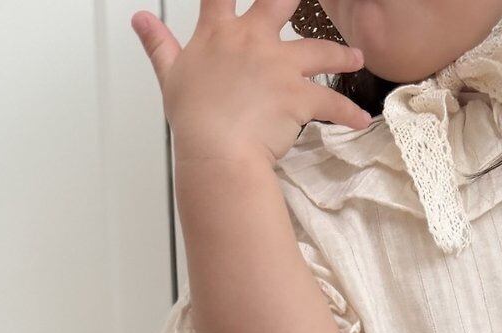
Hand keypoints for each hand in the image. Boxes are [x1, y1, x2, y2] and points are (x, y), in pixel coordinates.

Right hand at [131, 0, 371, 168]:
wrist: (217, 150)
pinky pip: (333, 103)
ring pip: (320, 51)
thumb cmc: (194, 120)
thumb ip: (159, 44)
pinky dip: (349, 112)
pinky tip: (361, 119)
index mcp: (219, 33)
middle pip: (280, 2)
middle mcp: (252, 41)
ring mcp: (279, 66)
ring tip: (355, 58)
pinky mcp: (299, 95)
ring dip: (341, 55)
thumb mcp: (170, 76)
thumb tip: (141, 20)